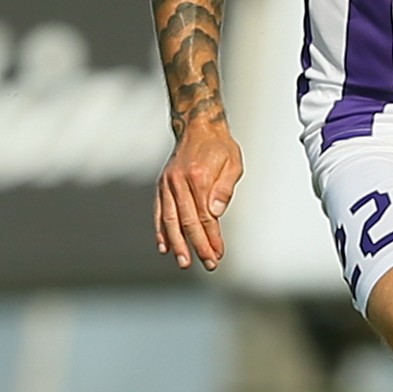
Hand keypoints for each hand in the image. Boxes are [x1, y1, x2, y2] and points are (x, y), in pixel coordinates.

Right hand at [155, 117, 243, 270]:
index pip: (205, 216)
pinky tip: (164, 247)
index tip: (218, 254)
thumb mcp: (233, 162)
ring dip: (177, 244)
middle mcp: (178, 182)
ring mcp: (167, 184)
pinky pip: (159, 211)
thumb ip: (225, 188)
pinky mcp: (162, 185)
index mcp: (198, 177)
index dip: (212, 237)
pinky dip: (161, 230)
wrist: (198, 127)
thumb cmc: (220, 147)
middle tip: (207, 264)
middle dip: (197, 246)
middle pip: (187, 222)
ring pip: (170, 219)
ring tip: (183, 262)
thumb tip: (215, 213)